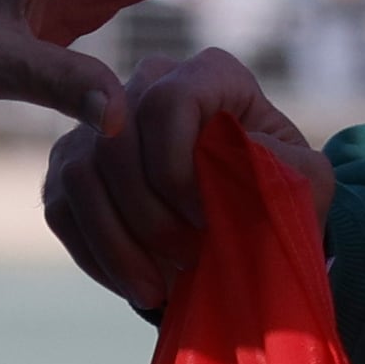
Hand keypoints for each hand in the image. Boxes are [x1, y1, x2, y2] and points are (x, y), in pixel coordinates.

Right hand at [44, 50, 331, 317]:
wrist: (251, 220)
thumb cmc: (280, 192)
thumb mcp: (303, 180)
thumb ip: (282, 167)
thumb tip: (234, 167)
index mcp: (209, 75)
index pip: (167, 104)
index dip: (178, 170)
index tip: (207, 220)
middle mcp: (148, 82)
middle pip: (116, 142)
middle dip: (150, 218)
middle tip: (188, 262)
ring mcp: (101, 123)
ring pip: (81, 176)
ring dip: (119, 244)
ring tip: (159, 289)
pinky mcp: (71, 165)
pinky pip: (61, 208)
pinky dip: (96, 255)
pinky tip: (135, 285)